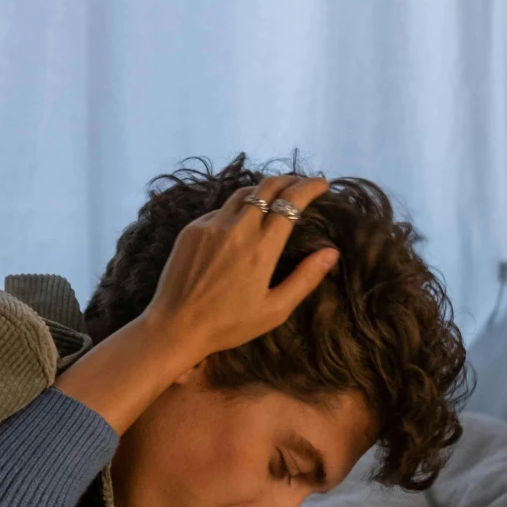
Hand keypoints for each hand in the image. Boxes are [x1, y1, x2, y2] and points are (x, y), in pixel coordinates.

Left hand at [53, 173, 338, 433]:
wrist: (174, 326)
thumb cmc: (228, 324)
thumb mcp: (274, 310)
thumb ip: (305, 278)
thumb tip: (331, 252)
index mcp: (262, 248)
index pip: (291, 201)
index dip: (310, 187)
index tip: (323, 184)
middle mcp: (237, 228)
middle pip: (267, 187)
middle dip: (290, 179)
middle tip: (302, 183)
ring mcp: (211, 225)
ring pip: (242, 193)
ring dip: (263, 189)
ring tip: (275, 196)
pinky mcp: (192, 229)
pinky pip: (220, 210)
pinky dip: (237, 208)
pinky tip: (241, 220)